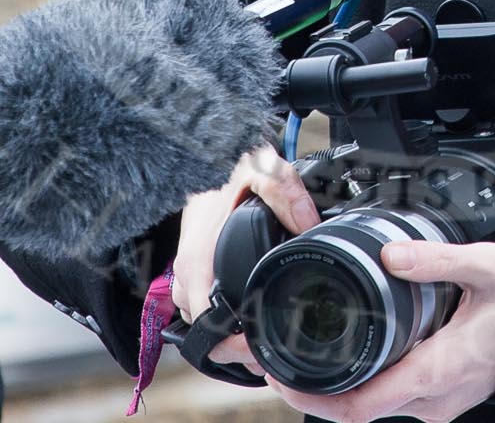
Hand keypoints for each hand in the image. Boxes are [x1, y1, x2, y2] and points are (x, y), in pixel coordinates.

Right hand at [172, 143, 319, 377]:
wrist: (204, 145)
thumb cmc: (226, 160)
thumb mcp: (262, 170)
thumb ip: (287, 195)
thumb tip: (309, 228)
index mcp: (198, 257)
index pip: (203, 320)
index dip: (229, 342)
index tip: (257, 348)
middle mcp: (186, 268)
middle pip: (201, 326)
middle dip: (231, 344)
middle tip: (266, 349)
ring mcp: (185, 266)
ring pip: (197, 315)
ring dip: (223, 329)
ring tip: (259, 335)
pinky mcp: (191, 261)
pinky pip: (197, 299)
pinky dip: (218, 310)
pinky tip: (246, 310)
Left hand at [262, 240, 494, 422]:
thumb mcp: (489, 266)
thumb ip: (437, 260)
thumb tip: (390, 256)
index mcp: (439, 371)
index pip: (359, 407)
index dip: (309, 397)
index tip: (277, 373)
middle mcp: (436, 398)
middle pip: (356, 414)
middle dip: (309, 391)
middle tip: (271, 359)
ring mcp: (440, 402)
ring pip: (374, 409)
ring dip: (333, 390)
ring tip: (298, 357)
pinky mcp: (444, 395)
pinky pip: (392, 399)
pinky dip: (361, 385)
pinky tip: (345, 357)